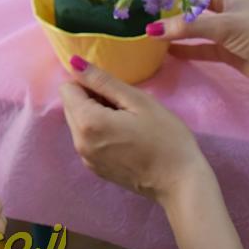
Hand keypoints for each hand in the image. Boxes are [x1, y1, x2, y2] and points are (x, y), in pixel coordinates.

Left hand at [60, 62, 210, 205]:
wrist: (181, 184)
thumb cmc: (166, 137)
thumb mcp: (138, 101)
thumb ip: (103, 81)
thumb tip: (75, 64)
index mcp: (88, 123)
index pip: (67, 88)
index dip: (89, 83)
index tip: (114, 92)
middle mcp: (79, 142)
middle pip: (70, 105)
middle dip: (91, 99)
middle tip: (124, 107)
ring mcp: (85, 159)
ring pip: (77, 122)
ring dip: (94, 115)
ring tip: (126, 123)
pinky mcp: (95, 169)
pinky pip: (86, 140)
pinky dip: (98, 132)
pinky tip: (125, 138)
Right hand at [148, 0, 248, 108]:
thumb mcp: (226, 26)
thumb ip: (190, 27)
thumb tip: (153, 30)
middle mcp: (226, 9)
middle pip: (195, 0)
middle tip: (147, 0)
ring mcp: (227, 32)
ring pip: (196, 25)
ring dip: (177, 26)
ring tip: (151, 25)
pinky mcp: (228, 52)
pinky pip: (200, 48)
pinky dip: (185, 49)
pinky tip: (166, 51)